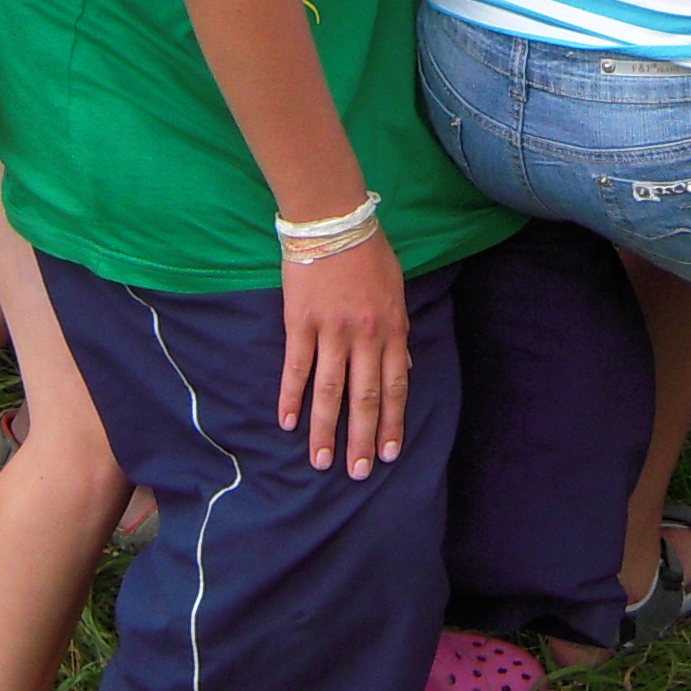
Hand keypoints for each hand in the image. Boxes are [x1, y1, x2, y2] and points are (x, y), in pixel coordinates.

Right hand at [278, 230, 408, 477]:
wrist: (333, 219)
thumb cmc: (368, 251)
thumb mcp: (396, 288)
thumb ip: (398, 329)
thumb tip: (403, 363)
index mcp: (392, 328)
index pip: (395, 386)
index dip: (392, 422)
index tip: (388, 453)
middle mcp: (365, 336)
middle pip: (365, 397)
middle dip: (362, 438)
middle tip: (357, 472)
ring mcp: (331, 331)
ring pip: (330, 390)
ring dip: (325, 429)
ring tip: (321, 461)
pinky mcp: (300, 322)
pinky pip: (296, 367)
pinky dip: (291, 396)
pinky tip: (287, 422)